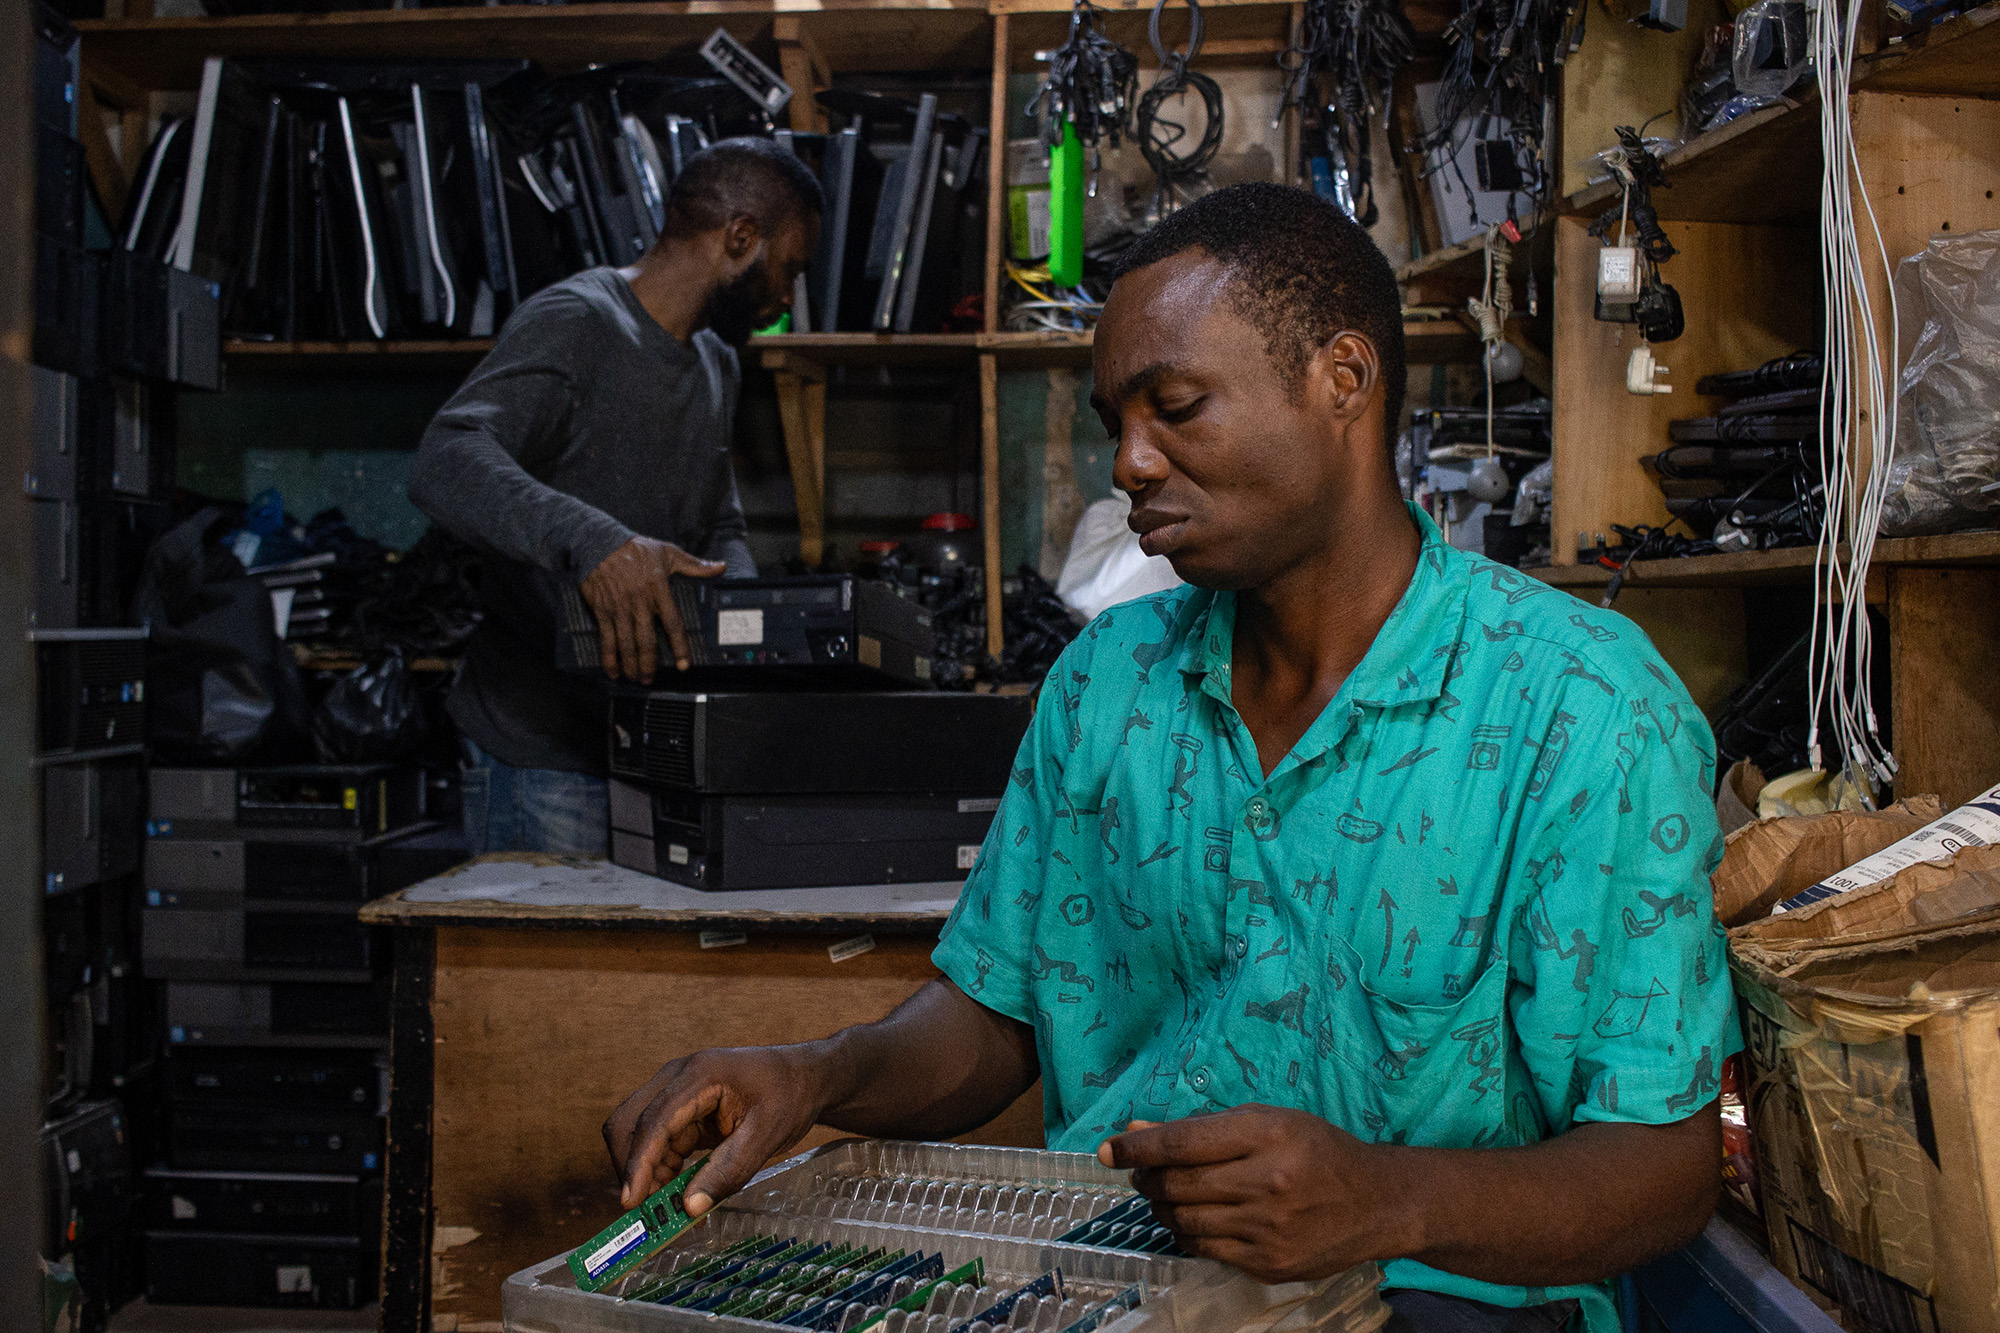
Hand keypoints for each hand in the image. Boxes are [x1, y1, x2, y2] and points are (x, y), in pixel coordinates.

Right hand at [579, 537, 724, 681]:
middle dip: (649, 664)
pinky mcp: (603, 610)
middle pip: (646, 640)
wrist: (600, 543)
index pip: (672, 623)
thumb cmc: (636, 549)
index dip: (679, 646)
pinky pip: (606, 638)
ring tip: (636, 678)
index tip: (684, 664)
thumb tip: (719, 567)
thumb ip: (694, 565)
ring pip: (626, 643)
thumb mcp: (668, 552)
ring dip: (631, 664)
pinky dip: (609, 657)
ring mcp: (619, 608)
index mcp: (658, 589)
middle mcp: (639, 601)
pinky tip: (614, 671)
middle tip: (651, 680)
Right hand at [603, 1045, 827, 1214]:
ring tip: (671, 1205)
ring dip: (647, 1171)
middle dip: (633, 1167)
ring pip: (639, 1134)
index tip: (632, 1201)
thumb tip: (689, 1207)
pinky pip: (657, 1140)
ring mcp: (676, 1090)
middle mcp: (678, 1077)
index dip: (639, 1162)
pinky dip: (661, 1168)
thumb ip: (729, 1171)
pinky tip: (681, 1190)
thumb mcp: (766, 1137)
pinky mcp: (681, 1108)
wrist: (805, 1077)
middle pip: (630, 1122)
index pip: (654, 1120)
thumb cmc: (789, 1096)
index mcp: (700, 1074)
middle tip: (648, 1208)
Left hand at [1100, 1106, 1412, 1283]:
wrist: (1378, 1203)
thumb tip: (1137, 1132)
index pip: (1182, 1142)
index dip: (1137, 1146)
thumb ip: (1202, 1128)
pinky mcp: (1269, 1264)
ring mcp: (1268, 1229)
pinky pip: (1205, 1249)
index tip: (1108, 1149)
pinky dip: (1186, 1232)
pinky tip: (1191, 1218)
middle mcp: (1268, 1181)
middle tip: (1140, 1171)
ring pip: (1184, 1220)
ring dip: (1161, 1205)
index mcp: (1267, 1134)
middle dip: (1146, 1177)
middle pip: (1177, 1184)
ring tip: (1164, 1193)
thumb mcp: (1267, 1121)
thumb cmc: (1318, 1150)